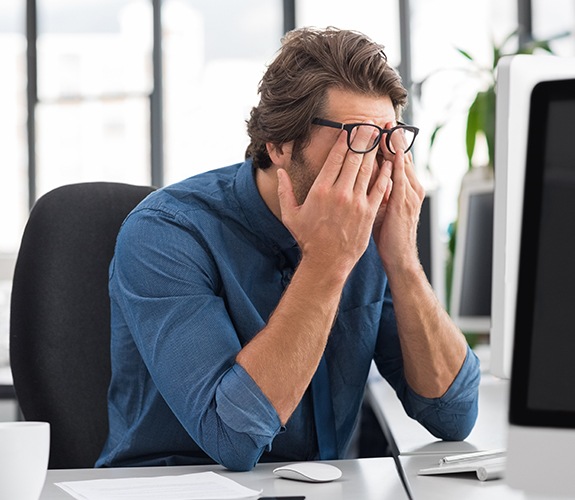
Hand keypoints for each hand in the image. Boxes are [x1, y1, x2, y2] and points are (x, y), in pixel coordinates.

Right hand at [277, 125, 391, 277]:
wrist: (327, 261)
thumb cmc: (308, 238)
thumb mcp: (290, 214)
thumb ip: (284, 191)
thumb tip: (280, 171)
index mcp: (320, 190)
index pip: (336, 157)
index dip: (345, 140)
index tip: (350, 128)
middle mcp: (340, 192)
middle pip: (354, 158)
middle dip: (363, 138)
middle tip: (369, 123)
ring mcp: (356, 202)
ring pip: (368, 169)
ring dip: (375, 150)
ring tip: (380, 135)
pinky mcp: (369, 212)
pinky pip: (380, 187)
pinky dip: (385, 173)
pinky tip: (389, 162)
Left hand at [372, 129, 424, 272]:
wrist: (399, 257)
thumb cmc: (389, 235)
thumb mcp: (384, 208)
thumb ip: (378, 190)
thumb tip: (365, 176)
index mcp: (406, 188)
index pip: (397, 159)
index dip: (389, 143)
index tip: (380, 127)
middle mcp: (411, 187)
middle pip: (401, 156)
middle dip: (393, 137)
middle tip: (383, 119)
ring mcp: (409, 193)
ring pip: (401, 162)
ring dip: (394, 144)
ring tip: (387, 126)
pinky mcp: (404, 202)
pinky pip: (399, 177)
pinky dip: (395, 161)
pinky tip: (391, 149)